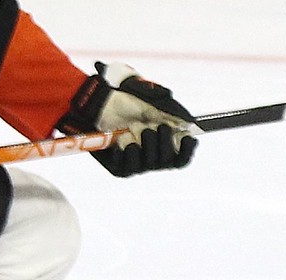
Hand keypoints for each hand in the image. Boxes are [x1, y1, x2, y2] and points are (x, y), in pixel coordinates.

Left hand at [60, 64, 199, 176]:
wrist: (97, 104)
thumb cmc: (124, 105)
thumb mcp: (149, 107)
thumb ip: (168, 117)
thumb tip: (188, 125)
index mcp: (161, 146)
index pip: (181, 158)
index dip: (187, 151)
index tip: (189, 138)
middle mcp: (150, 158)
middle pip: (168, 161)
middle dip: (166, 142)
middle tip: (159, 127)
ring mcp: (136, 164)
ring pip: (151, 164)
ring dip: (148, 145)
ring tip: (139, 128)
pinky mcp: (120, 168)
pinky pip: (131, 167)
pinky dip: (131, 154)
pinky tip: (127, 142)